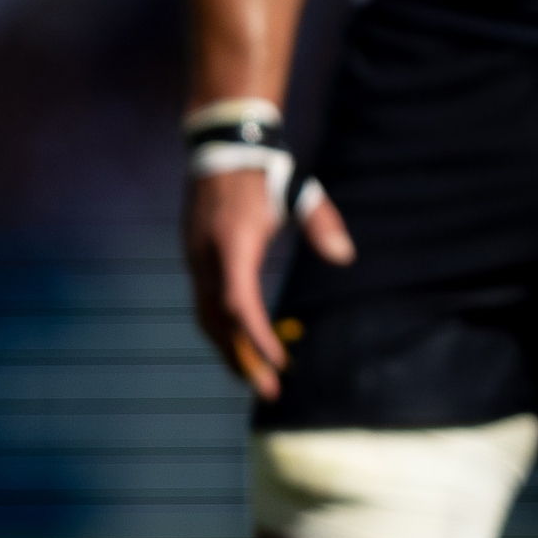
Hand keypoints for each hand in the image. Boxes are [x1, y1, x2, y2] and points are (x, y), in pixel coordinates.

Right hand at [182, 166, 350, 399]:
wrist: (222, 146)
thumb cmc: (267, 171)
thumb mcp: (300, 190)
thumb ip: (322, 223)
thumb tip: (344, 256)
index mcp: (233, 242)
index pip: (240, 303)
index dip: (257, 337)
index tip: (279, 363)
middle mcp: (206, 255)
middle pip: (219, 320)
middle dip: (242, 358)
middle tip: (270, 391)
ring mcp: (195, 257)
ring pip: (206, 316)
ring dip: (229, 350)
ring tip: (254, 379)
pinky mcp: (194, 257)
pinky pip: (204, 303)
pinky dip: (221, 330)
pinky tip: (239, 347)